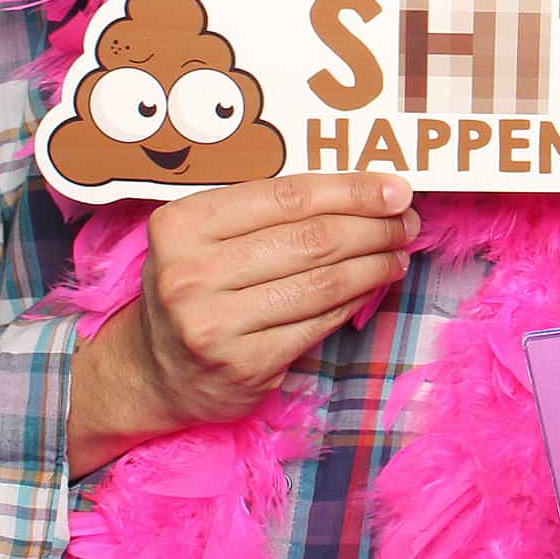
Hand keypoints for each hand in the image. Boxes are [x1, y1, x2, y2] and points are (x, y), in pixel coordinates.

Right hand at [69, 172, 416, 473]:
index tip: (395, 188)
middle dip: (373, 227)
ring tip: (399, 252)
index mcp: (182, 225)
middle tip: (407, 221)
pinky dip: (355, 301)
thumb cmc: (195, 286)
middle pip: (311, 240)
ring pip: (322, 283)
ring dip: (374, 264)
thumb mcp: (205, 236)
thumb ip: (266, 212)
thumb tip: (362, 191)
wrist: (152, 370)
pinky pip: (319, 323)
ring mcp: (215, 325)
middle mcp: (192, 274)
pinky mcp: (243, 366)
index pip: (287, 197)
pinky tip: (373, 286)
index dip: (351, 190)